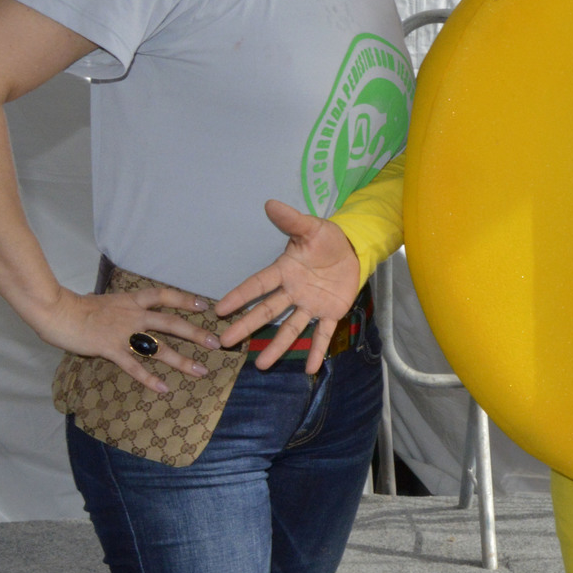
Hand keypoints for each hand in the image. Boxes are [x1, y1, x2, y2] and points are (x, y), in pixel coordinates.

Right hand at [34, 285, 219, 394]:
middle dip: (196, 333)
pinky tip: (164, 388)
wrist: (56, 311)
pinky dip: (149, 378)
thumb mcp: (105, 301)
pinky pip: (135, 366)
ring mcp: (123, 332)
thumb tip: (128, 310)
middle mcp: (133, 314)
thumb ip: (121, 308)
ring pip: (159, 347)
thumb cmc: (76, 307)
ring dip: (181, 360)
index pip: (163, 295)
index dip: (185, 300)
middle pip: (171, 323)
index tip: (204, 305)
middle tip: (216, 343)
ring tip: (200, 371)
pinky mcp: (110, 349)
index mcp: (131, 300)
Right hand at [215, 200, 361, 371]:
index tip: (220, 309)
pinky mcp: (330, 312)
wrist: (352, 248)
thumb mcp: (310, 227)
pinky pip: (322, 334)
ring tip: (262, 365)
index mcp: (285, 271)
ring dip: (277, 346)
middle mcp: (293, 291)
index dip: (240, 296)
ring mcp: (310, 304)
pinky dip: (317, 351)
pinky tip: (309, 369)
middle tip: (226, 342)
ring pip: (291, 328)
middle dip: (247, 326)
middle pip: (267, 311)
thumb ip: (291, 220)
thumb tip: (270, 203)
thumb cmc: (326, 239)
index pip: (258, 285)